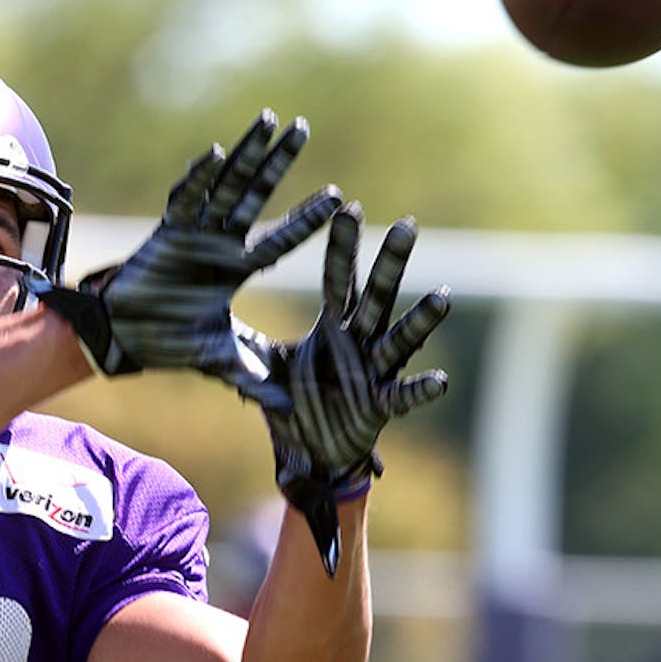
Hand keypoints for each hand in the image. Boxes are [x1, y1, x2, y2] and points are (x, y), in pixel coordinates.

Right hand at [32, 110, 340, 384]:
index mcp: (236, 268)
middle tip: (303, 127)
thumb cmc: (170, 345)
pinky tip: (217, 153)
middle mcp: (220, 243)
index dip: (307, 219)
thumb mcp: (222, 361)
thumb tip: (290, 410)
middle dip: (279, 162)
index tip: (341, 200)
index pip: (281, 238)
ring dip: (247, 153)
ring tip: (269, 120)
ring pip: (226, 184)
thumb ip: (254, 379)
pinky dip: (200, 177)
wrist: (124, 337)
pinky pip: (185, 197)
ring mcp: (194, 231)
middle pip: (257, 193)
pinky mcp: (166, 229)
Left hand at [240, 202, 450, 574]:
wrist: (309, 454)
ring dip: (420, 321)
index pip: (337, 277)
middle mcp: (357, 342)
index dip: (343, 246)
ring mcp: (372, 372)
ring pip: (399, 340)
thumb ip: (250, 336)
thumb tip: (217, 304)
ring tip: (443, 296)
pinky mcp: (378, 406)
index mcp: (332, 325)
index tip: (349, 207)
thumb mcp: (266, 364)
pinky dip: (418, 391)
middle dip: (390, 263)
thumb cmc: (296, 403)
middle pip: (375, 295)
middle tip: (408, 225)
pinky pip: (401, 397)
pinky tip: (438, 381)